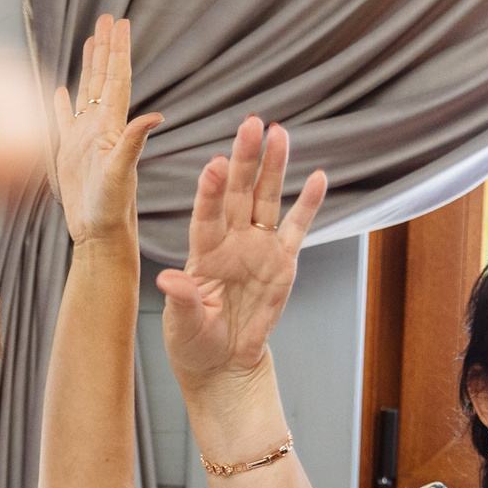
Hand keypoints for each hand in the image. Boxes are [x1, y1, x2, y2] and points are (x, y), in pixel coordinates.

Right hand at [50, 14, 161, 242]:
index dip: (118, 51)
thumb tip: (156, 115)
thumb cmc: (112, 210)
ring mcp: (84, 139)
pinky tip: (59, 89)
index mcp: (111, 127)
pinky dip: (62, 102)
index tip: (120, 22)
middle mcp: (100, 128)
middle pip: (103, 78)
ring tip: (90, 40)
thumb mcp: (122, 175)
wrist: (100, 235)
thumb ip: (134, 143)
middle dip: (105, 48)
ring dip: (88, 66)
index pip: (116, 80)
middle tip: (108, 18)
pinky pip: (63, 120)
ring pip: (86, 92)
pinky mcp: (69, 154)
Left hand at [157, 116, 326, 393]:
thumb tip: (169, 279)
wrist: (223, 363)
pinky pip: (297, 228)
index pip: (206, 214)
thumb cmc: (195, 342)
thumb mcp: (183, 326)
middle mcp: (230, 241)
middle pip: (238, 193)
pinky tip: (317, 176)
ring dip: (273, 167)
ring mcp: (258, 248)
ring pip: (267, 200)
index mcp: (202, 252)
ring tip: (279, 133)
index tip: (213, 165)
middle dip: (244, 159)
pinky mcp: (283, 262)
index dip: (209, 191)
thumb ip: (182, 300)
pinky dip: (308, 204)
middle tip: (251, 124)